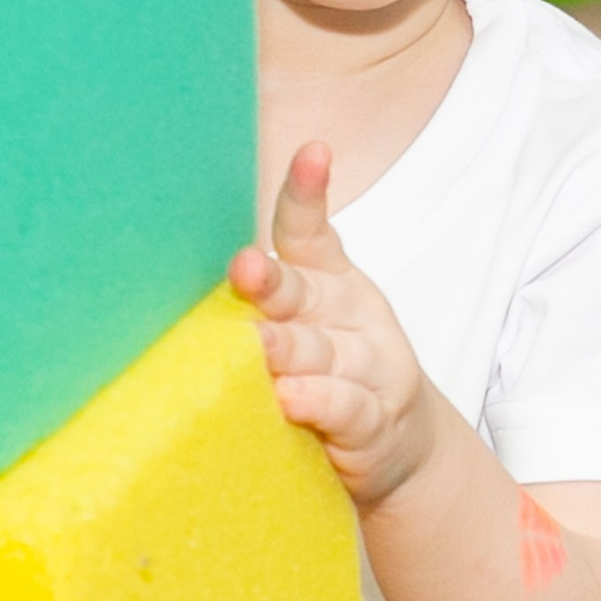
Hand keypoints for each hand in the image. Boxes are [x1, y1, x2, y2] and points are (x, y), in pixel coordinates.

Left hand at [230, 142, 444, 510]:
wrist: (401, 447)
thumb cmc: (335, 373)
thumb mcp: (307, 324)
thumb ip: (266, 298)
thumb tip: (198, 274)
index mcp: (327, 281)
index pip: (310, 232)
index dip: (307, 193)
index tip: (313, 153)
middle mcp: (348, 314)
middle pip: (303, 293)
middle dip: (271, 282)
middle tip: (244, 271)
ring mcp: (368, 366)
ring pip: (322, 352)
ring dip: (289, 349)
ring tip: (262, 347)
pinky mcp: (375, 420)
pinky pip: (346, 406)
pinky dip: (320, 401)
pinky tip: (294, 398)